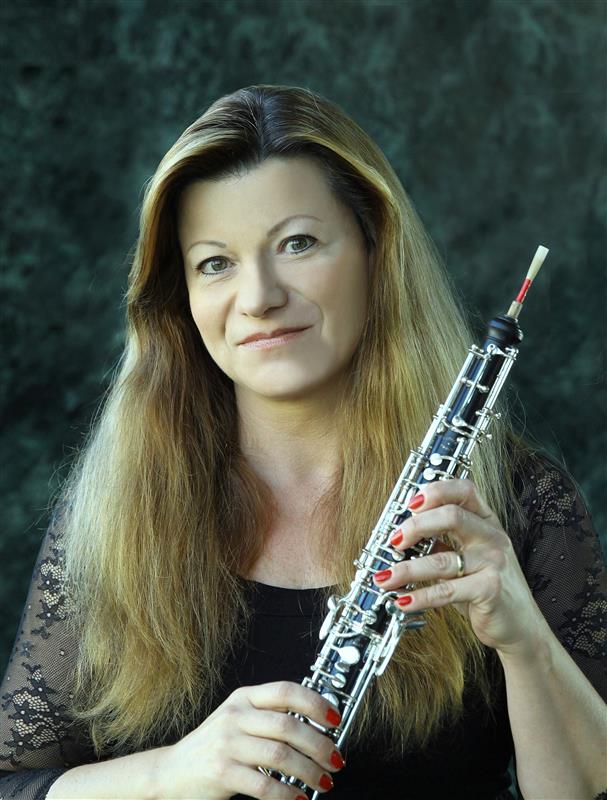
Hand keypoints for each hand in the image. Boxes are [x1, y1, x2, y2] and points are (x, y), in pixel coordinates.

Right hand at [156, 681, 344, 798]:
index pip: (286, 691)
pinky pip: (264, 784)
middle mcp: (236, 715)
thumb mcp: (238, 719)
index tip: (335, 719)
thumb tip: (317, 726)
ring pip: (280, 755)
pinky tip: (298, 799)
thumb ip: (269, 716)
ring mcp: (227, 743)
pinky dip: (287, 794)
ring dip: (309, 771)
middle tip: (335, 760)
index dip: (315, 703)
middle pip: (288, 725)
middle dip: (319, 744)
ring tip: (322, 782)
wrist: (172, 772)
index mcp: (244, 698)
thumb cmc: (214, 746)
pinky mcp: (221, 772)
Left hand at [372, 478, 547, 656]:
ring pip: (442, 559)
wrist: (521, 624)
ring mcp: (494, 563)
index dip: (436, 490)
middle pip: (451, 516)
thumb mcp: (467, 557)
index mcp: (486, 522)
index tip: (410, 502)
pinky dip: (420, 596)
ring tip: (384, 577)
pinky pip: (446, 591)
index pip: (464, 490)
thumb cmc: (488, 587)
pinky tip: (403, 600)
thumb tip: (400, 535)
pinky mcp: (490, 590)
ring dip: (407, 569)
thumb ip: (442, 542)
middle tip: (393, 541)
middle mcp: (492, 537)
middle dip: (416, 526)